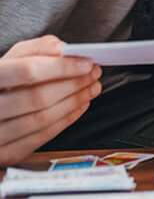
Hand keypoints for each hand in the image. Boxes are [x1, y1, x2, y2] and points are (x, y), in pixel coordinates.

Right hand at [0, 36, 99, 164]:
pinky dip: (66, 120)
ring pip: (41, 119)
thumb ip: (38, 49)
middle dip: (74, 85)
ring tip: (92, 88)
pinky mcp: (4, 153)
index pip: (27, 71)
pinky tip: (80, 106)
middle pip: (37, 97)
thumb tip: (64, 50)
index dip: (62, 67)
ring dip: (74, 102)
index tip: (87, 63)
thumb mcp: (13, 58)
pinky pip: (40, 138)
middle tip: (94, 75)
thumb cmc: (3, 81)